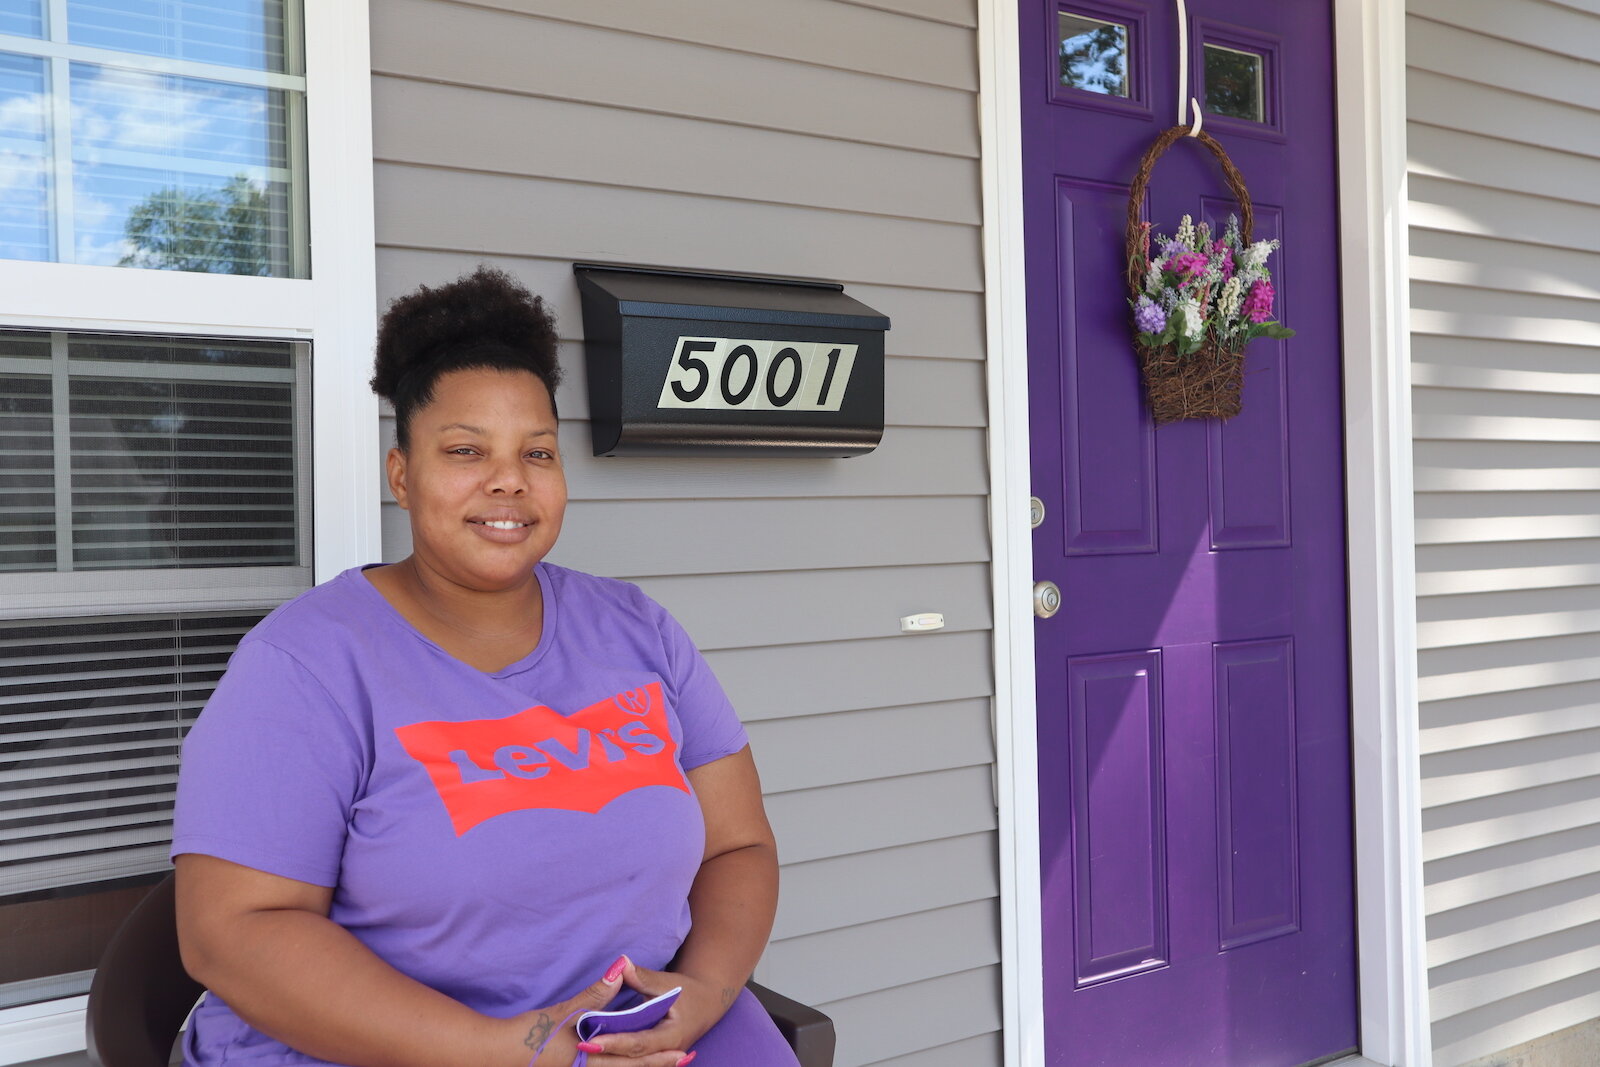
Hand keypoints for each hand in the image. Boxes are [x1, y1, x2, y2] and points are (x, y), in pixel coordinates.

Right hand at [511, 958, 690, 1066]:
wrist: (495, 1054)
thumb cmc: (529, 1034)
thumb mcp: (564, 1013)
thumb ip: (595, 995)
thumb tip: (620, 969)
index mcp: (589, 1062)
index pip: (630, 1060)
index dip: (656, 1057)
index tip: (681, 1051)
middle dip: (655, 1065)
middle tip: (684, 1059)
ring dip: (639, 1066)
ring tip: (666, 1060)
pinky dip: (620, 1066)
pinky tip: (627, 1061)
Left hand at [577, 957, 743, 1064]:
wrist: (708, 1003)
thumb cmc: (688, 991)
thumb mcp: (667, 983)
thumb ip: (642, 977)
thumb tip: (620, 963)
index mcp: (673, 1035)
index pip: (640, 1042)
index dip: (616, 1042)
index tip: (592, 1039)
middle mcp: (669, 1051)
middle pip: (635, 1057)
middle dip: (608, 1053)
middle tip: (582, 1046)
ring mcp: (664, 1057)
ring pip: (635, 1063)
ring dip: (612, 1057)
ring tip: (586, 1049)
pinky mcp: (657, 1056)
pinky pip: (637, 1060)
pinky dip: (620, 1056)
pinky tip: (600, 1051)